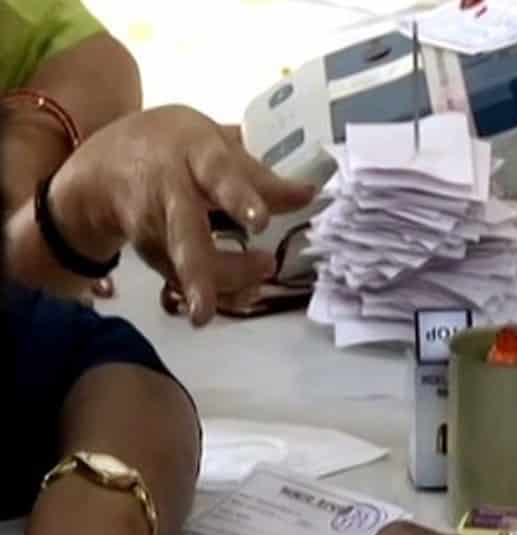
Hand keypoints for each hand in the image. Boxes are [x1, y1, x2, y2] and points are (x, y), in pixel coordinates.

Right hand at [48, 106, 315, 325]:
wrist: (103, 165)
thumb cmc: (176, 148)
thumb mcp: (213, 144)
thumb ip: (258, 173)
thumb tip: (309, 194)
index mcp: (193, 153)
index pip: (218, 174)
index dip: (239, 198)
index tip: (261, 222)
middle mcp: (168, 192)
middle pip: (184, 233)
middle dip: (200, 270)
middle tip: (210, 304)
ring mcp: (154, 228)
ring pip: (185, 265)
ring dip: (218, 289)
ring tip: (253, 293)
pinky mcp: (151, 254)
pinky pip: (186, 280)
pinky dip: (217, 292)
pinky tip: (245, 293)